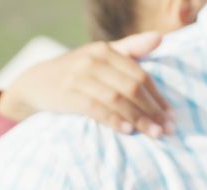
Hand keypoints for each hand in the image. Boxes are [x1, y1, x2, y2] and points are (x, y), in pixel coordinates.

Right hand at [0, 32, 172, 137]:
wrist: (35, 82)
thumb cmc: (74, 71)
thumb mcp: (99, 56)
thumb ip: (129, 48)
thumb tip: (160, 39)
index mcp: (105, 50)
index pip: (139, 75)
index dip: (157, 96)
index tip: (171, 115)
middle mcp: (93, 60)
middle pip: (132, 87)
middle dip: (152, 109)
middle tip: (168, 128)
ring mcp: (79, 77)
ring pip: (117, 99)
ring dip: (138, 118)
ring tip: (154, 133)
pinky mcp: (68, 94)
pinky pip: (96, 109)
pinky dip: (114, 119)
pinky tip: (127, 130)